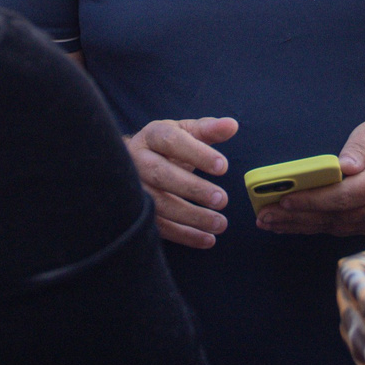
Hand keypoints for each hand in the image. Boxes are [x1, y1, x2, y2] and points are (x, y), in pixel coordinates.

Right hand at [124, 117, 238, 247]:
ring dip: (191, 217)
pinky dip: (184, 236)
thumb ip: (209, 130)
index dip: (197, 154)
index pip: (172, 141)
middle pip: (161, 174)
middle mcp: (137, 161)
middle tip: (222, 199)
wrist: (132, 162)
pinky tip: (207, 239)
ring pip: (158, 204)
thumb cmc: (168, 145)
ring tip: (220, 223)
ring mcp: (134, 189)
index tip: (223, 166)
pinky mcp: (137, 212)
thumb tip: (231, 125)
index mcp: (152, 136)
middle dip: (192, 188)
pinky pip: (159, 226)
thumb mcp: (186, 132)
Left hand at [253, 117, 364, 236]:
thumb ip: (359, 146)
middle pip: (336, 216)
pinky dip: (317, 227)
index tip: (286, 199)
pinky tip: (293, 224)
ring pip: (337, 226)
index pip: (345, 195)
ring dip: (302, 226)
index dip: (314, 200)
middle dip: (297, 217)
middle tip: (264, 216)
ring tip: (270, 222)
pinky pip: (344, 229)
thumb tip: (343, 166)